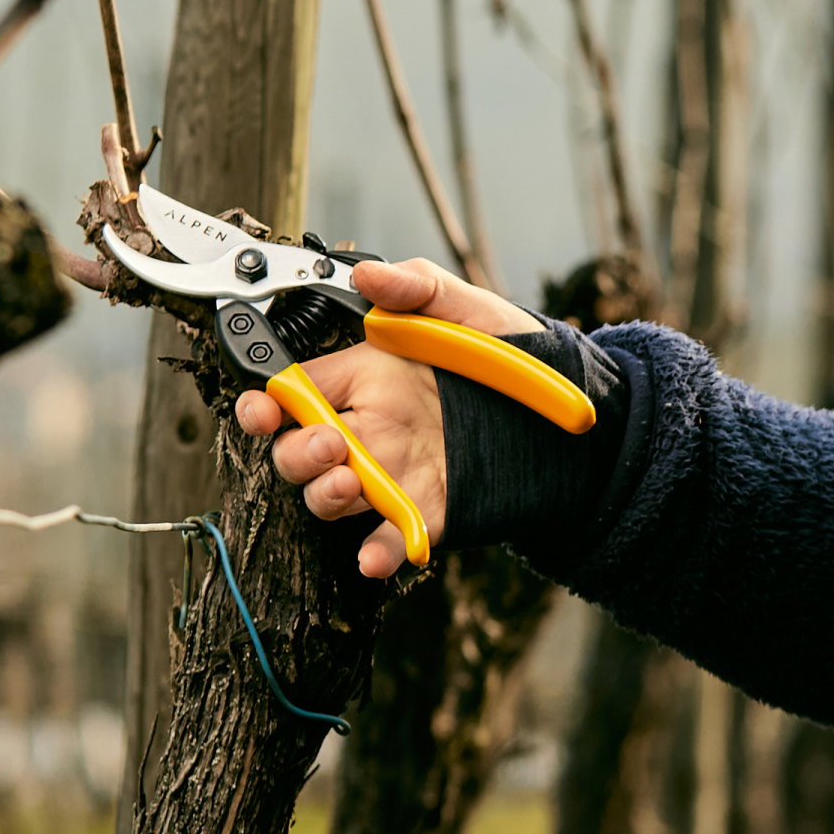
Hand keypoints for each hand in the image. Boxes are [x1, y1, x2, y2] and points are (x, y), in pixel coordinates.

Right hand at [232, 256, 539, 579]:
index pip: (292, 393)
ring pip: (329, 496)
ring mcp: (394, 475)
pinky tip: (375, 557)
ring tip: (350, 483)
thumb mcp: (469, 310)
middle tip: (328, 443)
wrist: (571, 416)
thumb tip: (369, 277)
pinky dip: (377, 553)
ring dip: (324, 496)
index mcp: (368, 378)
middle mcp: (371, 430)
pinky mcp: (426, 513)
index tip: (263, 411)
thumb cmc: (515, 355)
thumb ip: (418, 288)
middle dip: (295, 453)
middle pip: (298, 451)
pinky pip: (390, 540)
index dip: (266, 405)